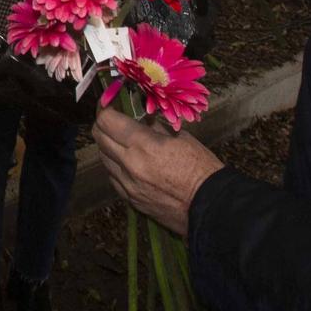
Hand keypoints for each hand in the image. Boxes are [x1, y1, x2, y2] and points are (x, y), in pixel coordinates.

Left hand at [93, 108, 223, 237]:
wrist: (211, 206)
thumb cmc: (201, 168)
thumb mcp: (180, 138)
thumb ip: (155, 128)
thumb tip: (141, 120)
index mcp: (143, 145)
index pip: (107, 121)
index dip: (105, 109)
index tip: (109, 103)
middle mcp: (129, 165)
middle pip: (99, 138)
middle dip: (103, 125)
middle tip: (113, 119)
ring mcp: (128, 185)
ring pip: (104, 158)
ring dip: (109, 146)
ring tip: (123, 141)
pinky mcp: (131, 200)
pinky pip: (113, 178)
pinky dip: (116, 167)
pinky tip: (129, 163)